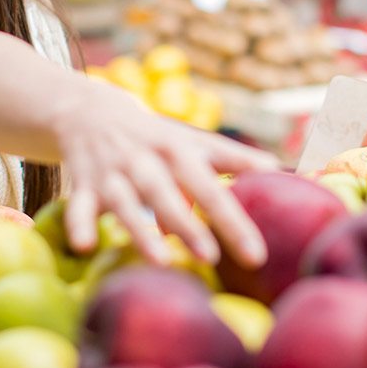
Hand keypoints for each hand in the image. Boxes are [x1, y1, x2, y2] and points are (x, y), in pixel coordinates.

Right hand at [55, 77, 277, 268]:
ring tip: (159, 258)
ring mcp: (112, 172)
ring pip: (126, 201)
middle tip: (211, 256)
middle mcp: (145, 160)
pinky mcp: (83, 185)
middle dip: (187, 223)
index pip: (211, 187)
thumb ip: (236, 159)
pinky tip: (83, 245)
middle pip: (168, 193)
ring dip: (140, 228)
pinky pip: (78, 206)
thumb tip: (288, 173)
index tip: (255, 254)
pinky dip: (78, 224)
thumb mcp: (193, 141)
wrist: (89, 110)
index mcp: (177, 150)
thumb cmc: (155, 137)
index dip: (233, 220)